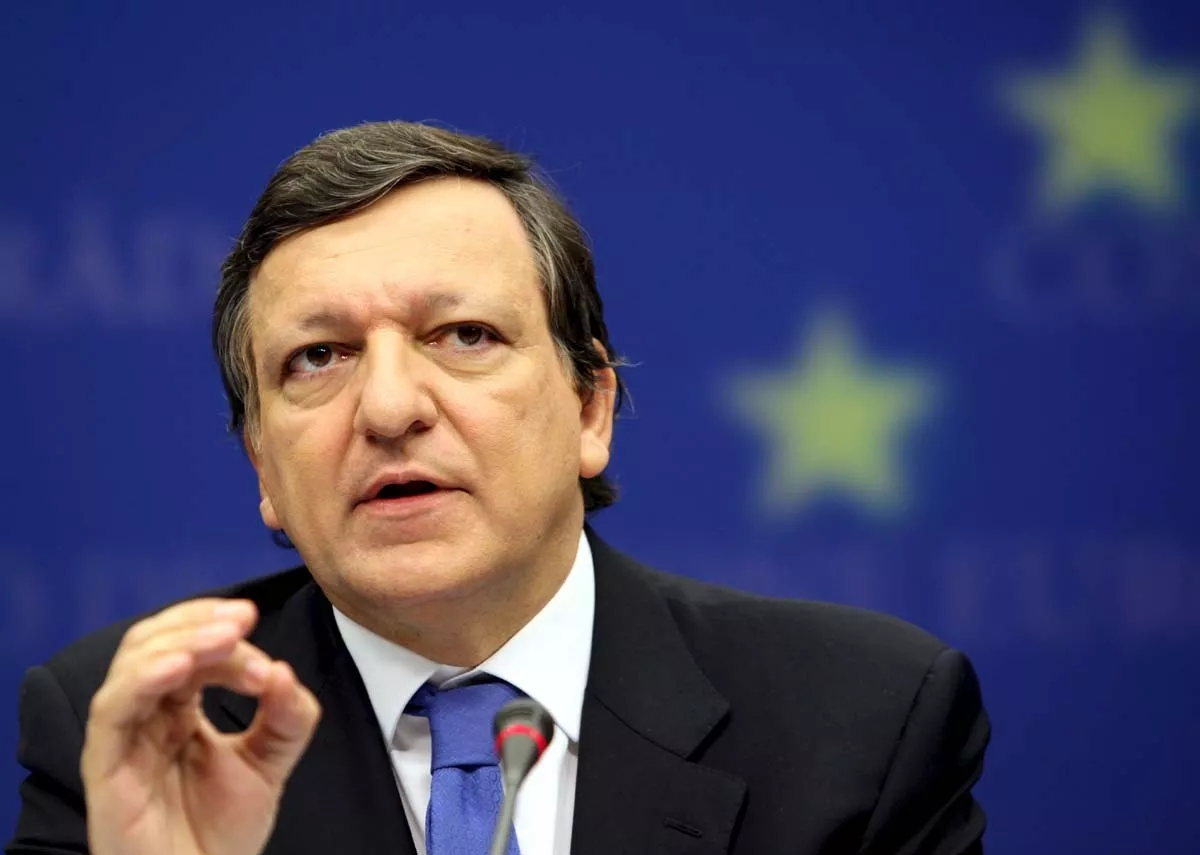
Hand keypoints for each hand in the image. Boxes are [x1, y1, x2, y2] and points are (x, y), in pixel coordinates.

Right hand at [81, 598, 321, 854]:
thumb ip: (288, 716)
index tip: (262, 641)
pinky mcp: (104, 766)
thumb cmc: (220, 834)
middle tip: (244, 620)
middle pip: (156, 641)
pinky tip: (179, 667)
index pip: (192, 647)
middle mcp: (147, 715)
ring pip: (133, 663)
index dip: (226, 634)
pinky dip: (143, 679)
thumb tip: (283, 669)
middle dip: (200, 621)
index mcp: (179, 707)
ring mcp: (123, 738)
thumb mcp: (271, 761)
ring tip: (225, 639)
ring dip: (181, 640)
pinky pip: (113, 709)